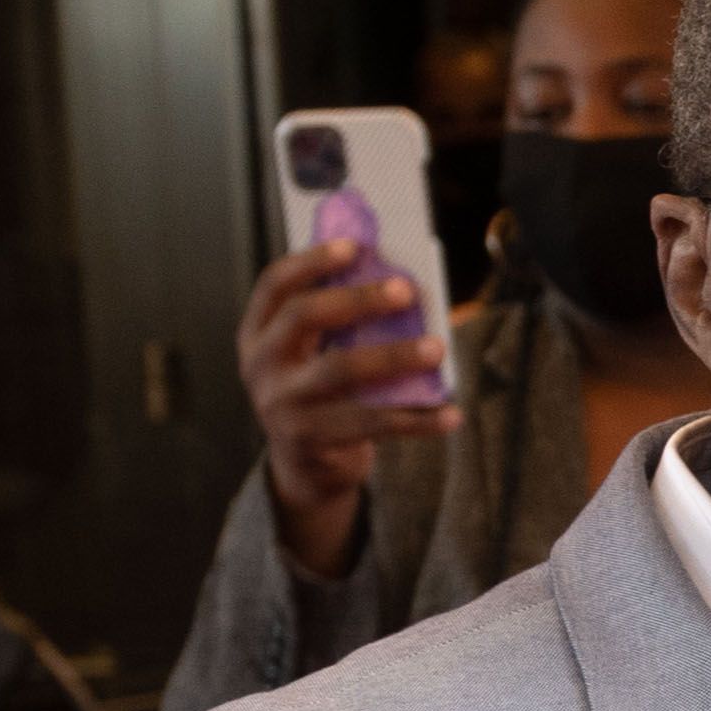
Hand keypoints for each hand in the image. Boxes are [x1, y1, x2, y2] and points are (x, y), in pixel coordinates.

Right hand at [237, 242, 454, 576]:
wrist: (305, 464)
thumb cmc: (321, 391)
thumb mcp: (311, 354)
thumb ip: (339, 323)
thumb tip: (401, 281)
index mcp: (258, 332)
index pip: (275, 285)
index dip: (311, 261)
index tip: (354, 246)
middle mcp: (261, 364)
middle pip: (305, 317)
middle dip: (357, 300)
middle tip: (407, 290)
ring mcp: (282, 404)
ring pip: (340, 371)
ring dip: (394, 356)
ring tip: (438, 348)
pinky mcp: (312, 439)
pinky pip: (372, 423)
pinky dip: (418, 419)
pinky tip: (452, 414)